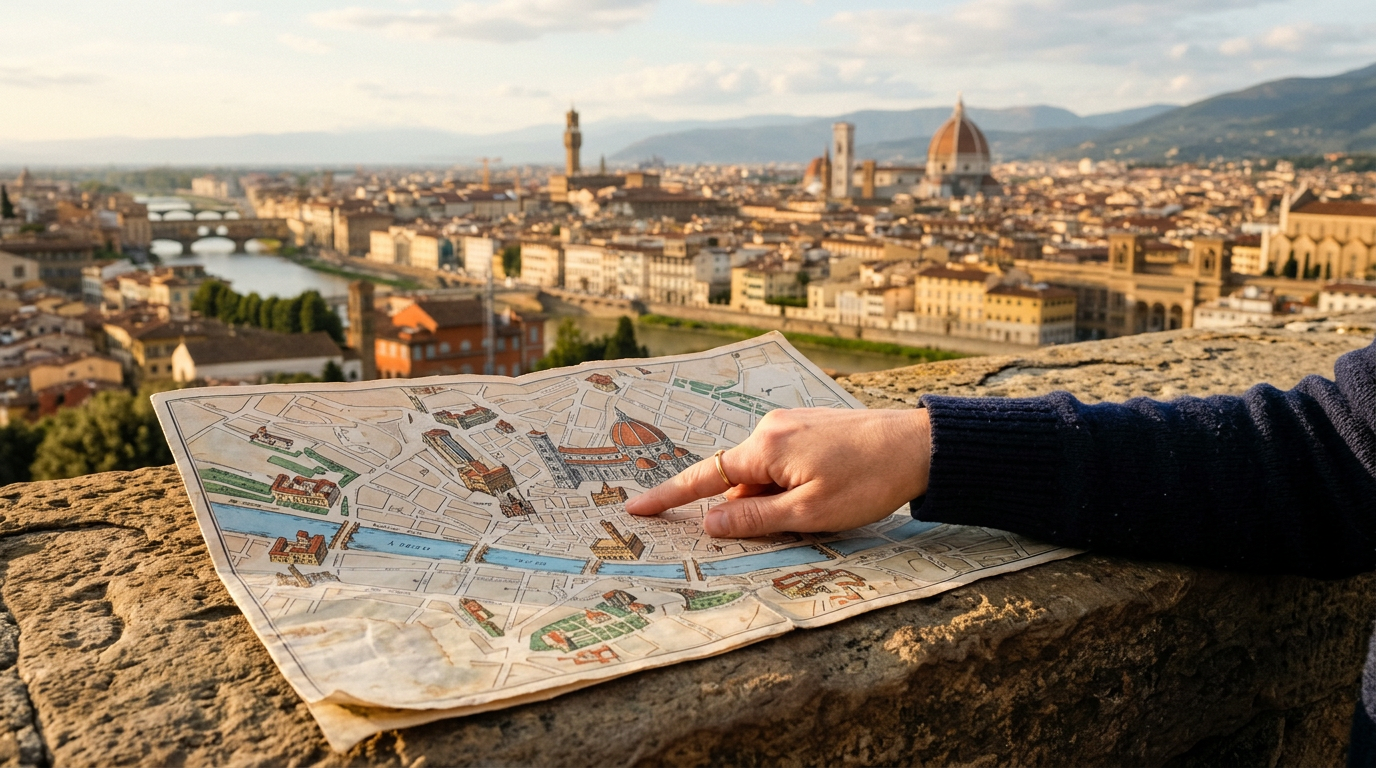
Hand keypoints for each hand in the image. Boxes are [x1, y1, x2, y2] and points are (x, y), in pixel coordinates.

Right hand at [625, 407, 930, 537]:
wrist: (919, 444)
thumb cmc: (867, 481)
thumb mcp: (808, 513)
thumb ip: (754, 520)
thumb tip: (708, 524)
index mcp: (764, 448)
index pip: (702, 478)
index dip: (668, 497)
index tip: (636, 509)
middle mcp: (770, 428)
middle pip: (738, 480)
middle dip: (749, 509)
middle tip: (793, 523)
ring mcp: (791, 424)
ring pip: (763, 474)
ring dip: (776, 500)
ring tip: (826, 505)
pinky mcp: (810, 426)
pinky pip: (783, 462)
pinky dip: (789, 486)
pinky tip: (826, 493)